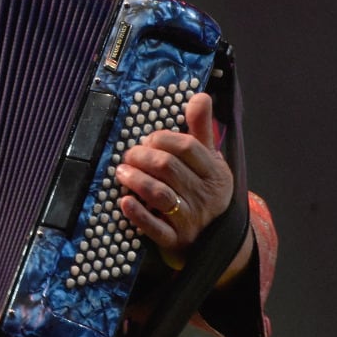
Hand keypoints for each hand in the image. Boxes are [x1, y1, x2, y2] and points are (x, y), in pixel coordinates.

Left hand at [114, 92, 232, 268]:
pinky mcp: (175, 240)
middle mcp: (204, 196)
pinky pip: (155, 227)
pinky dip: (138, 214)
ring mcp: (190, 220)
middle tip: (129, 155)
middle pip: (169, 168)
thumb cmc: (206, 191)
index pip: (188, 148)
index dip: (163, 139)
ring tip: (121, 172)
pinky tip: (124, 201)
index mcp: (214, 173)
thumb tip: (200, 95)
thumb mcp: (210, 161)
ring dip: (136, 180)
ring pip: (160, 195)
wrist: (215, 240)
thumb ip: (202, 129)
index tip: (147, 138)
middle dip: (144, 157)